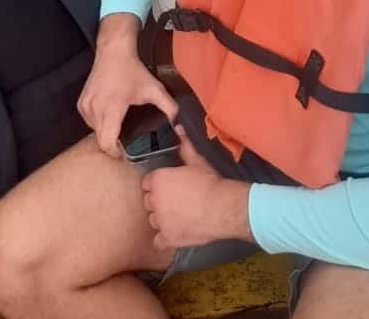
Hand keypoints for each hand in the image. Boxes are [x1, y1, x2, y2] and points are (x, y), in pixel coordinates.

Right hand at [77, 27, 176, 158]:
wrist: (114, 50)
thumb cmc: (132, 70)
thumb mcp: (153, 88)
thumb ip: (168, 106)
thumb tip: (177, 122)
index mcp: (111, 109)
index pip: (106, 143)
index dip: (115, 153)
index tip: (125, 153)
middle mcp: (95, 109)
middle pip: (101, 139)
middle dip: (113, 142)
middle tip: (125, 138)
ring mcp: (86, 106)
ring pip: (94, 130)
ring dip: (105, 131)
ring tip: (118, 122)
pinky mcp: (81, 103)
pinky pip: (89, 121)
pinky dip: (97, 121)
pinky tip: (108, 113)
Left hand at [142, 127, 251, 249]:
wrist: (222, 207)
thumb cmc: (209, 182)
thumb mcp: (197, 161)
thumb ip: (184, 145)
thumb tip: (178, 128)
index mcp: (158, 180)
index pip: (146, 183)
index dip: (157, 185)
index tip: (168, 187)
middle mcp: (154, 201)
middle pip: (148, 202)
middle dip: (158, 202)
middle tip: (175, 201)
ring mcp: (159, 221)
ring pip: (153, 220)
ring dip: (162, 219)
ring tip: (178, 216)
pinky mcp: (167, 238)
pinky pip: (158, 240)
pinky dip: (165, 238)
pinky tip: (176, 233)